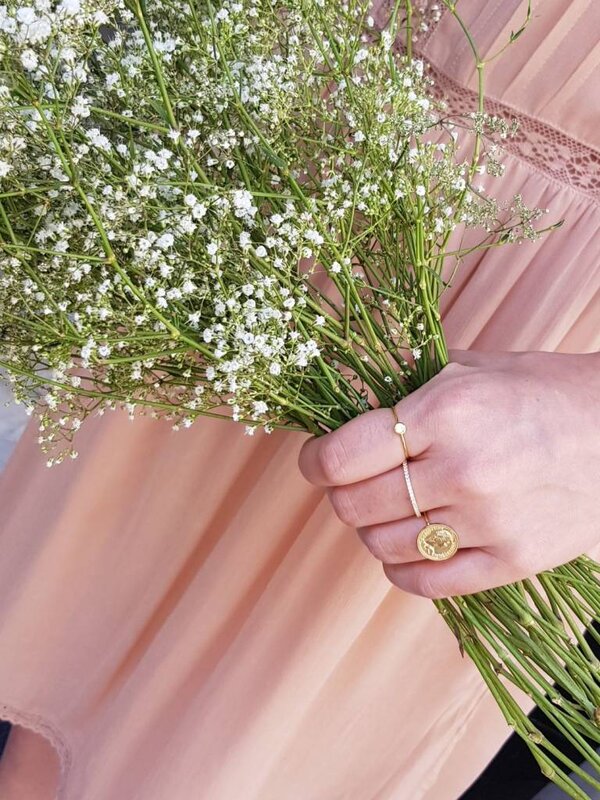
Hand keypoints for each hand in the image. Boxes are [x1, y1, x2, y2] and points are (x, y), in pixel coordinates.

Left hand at [298, 350, 599, 597]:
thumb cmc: (540, 391)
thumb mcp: (469, 370)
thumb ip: (403, 388)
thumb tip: (345, 405)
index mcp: (445, 413)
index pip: (341, 457)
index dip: (313, 461)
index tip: (315, 459)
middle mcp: (462, 470)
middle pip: (353, 504)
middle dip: (339, 494)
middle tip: (351, 482)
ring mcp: (487, 522)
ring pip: (382, 545)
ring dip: (369, 528)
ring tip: (385, 509)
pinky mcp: (511, 561)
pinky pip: (426, 583)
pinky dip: (400, 569)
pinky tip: (407, 547)